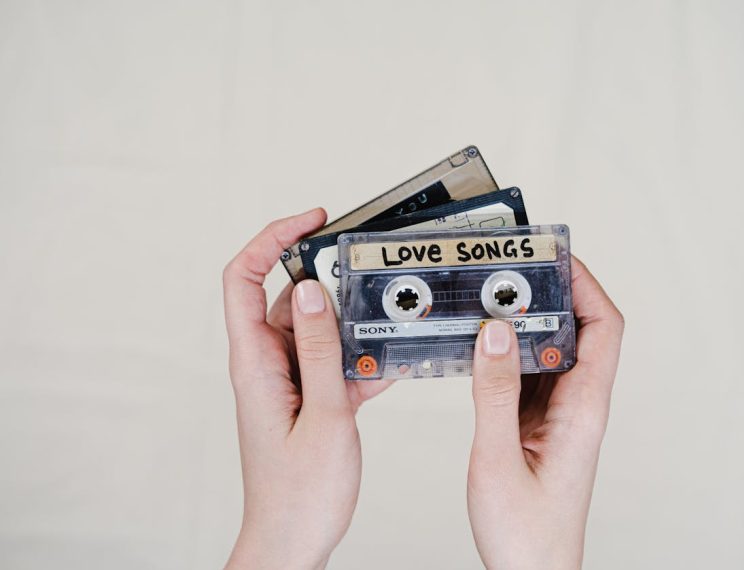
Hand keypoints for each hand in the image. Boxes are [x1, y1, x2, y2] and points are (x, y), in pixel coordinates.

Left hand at [223, 209, 390, 569]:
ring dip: (352, 326)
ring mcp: (288, 381)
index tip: (312, 221)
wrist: (292, 542)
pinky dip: (360, 359)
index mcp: (255, 362)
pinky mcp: (307, 398)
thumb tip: (312, 290)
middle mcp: (267, 364)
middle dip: (329, 279)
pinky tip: (389, 365)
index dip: (272, 239)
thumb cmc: (299, 494)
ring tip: (386, 325)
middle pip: (288, 297)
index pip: (244, 277)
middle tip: (366, 271)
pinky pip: (333, 362)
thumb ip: (319, 349)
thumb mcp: (323, 414)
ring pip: (318, 330)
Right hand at [467, 257, 623, 568]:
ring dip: (524, 322)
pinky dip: (506, 353)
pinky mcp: (538, 426)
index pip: (604, 329)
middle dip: (548, 293)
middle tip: (511, 270)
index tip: (554, 256)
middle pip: (578, 330)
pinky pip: (527, 375)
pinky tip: (480, 345)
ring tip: (490, 298)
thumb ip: (495, 392)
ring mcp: (559, 416)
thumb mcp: (499, 457)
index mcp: (584, 411)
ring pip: (550, 351)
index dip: (586, 285)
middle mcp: (578, 407)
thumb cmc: (527, 535)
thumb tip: (494, 331)